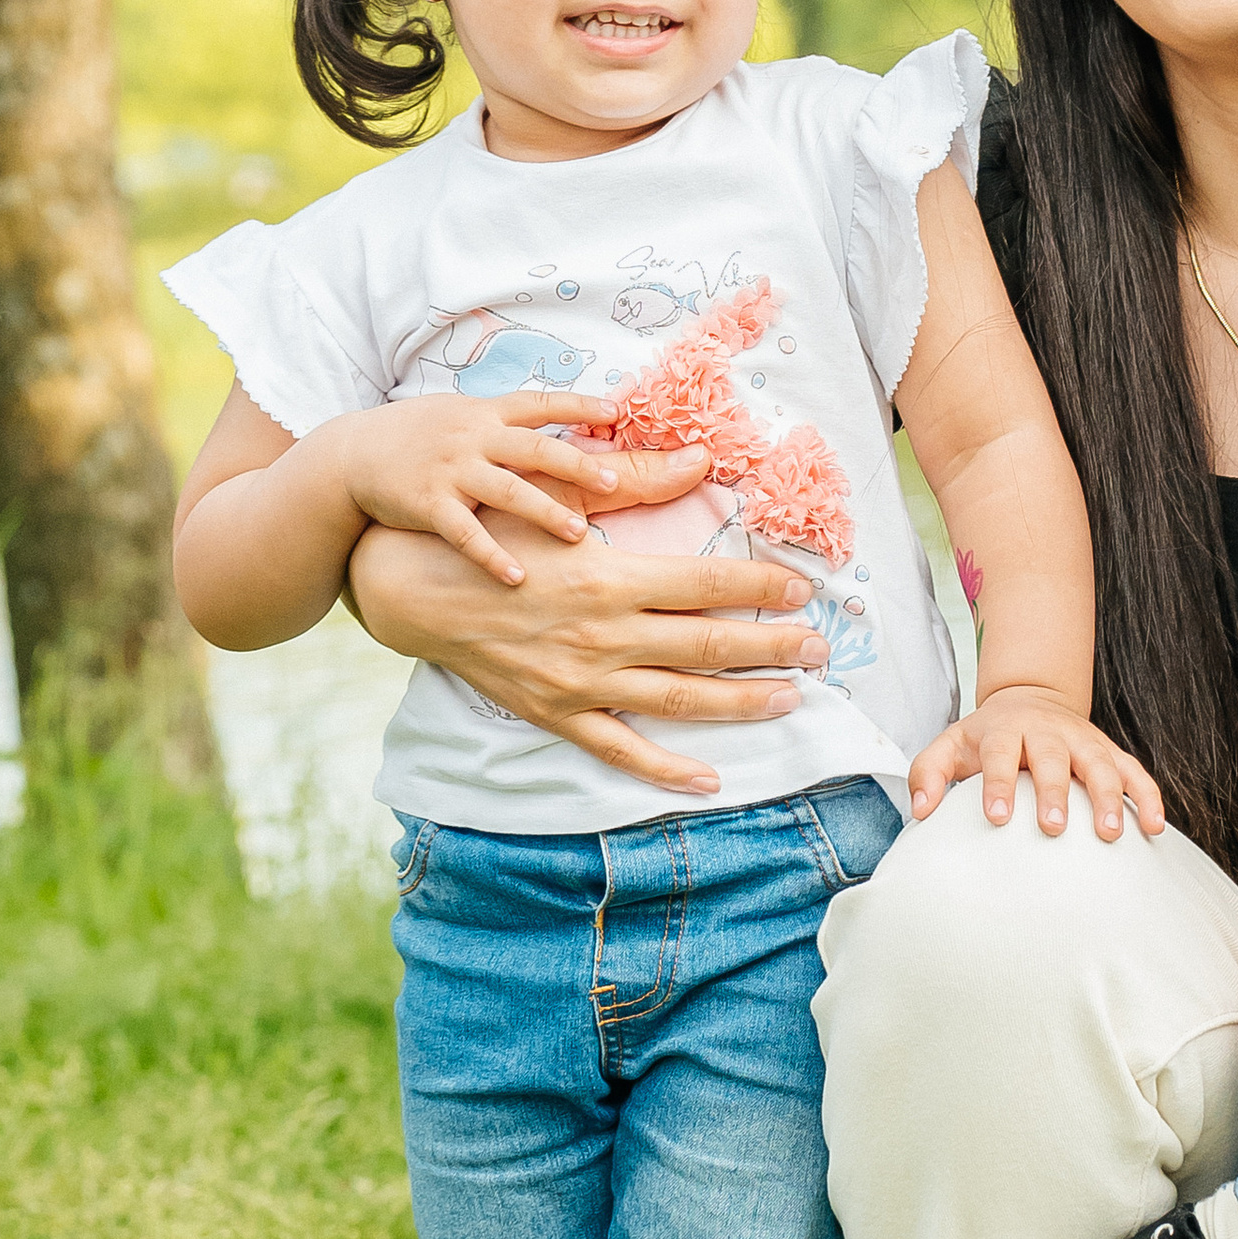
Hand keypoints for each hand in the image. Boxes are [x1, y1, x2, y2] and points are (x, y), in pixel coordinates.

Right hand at [330, 391, 645, 588]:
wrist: (350, 455)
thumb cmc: (415, 435)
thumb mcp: (459, 414)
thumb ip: (503, 421)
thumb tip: (557, 422)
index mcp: (485, 413)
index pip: (540, 403)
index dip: (578, 405)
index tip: (616, 411)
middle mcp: (473, 438)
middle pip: (534, 448)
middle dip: (575, 465)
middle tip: (612, 483)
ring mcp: (451, 471)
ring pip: (507, 491)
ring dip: (544, 512)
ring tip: (578, 535)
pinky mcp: (428, 504)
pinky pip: (465, 534)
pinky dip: (491, 555)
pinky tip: (518, 577)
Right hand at [347, 520, 830, 798]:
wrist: (417, 590)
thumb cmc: (494, 534)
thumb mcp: (560, 499)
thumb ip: (635, 482)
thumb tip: (700, 461)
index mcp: (609, 576)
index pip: (708, 583)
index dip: (762, 585)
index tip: (803, 587)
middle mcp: (603, 635)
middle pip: (708, 644)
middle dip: (772, 647)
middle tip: (820, 648)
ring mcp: (581, 682)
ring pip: (679, 699)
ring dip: (742, 701)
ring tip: (792, 698)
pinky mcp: (557, 714)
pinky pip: (620, 750)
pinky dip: (666, 769)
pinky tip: (710, 778)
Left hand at [906, 685, 1165, 842]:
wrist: (1030, 699)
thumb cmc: (986, 737)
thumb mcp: (950, 745)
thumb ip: (929, 774)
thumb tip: (921, 813)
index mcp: (1005, 730)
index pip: (1000, 754)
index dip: (999, 784)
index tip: (998, 817)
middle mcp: (1047, 731)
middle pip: (1053, 758)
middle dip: (1055, 791)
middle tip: (1053, 827)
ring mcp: (1083, 741)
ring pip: (1100, 764)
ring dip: (1109, 797)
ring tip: (1111, 834)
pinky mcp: (1110, 752)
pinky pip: (1134, 772)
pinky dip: (1148, 797)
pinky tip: (1154, 828)